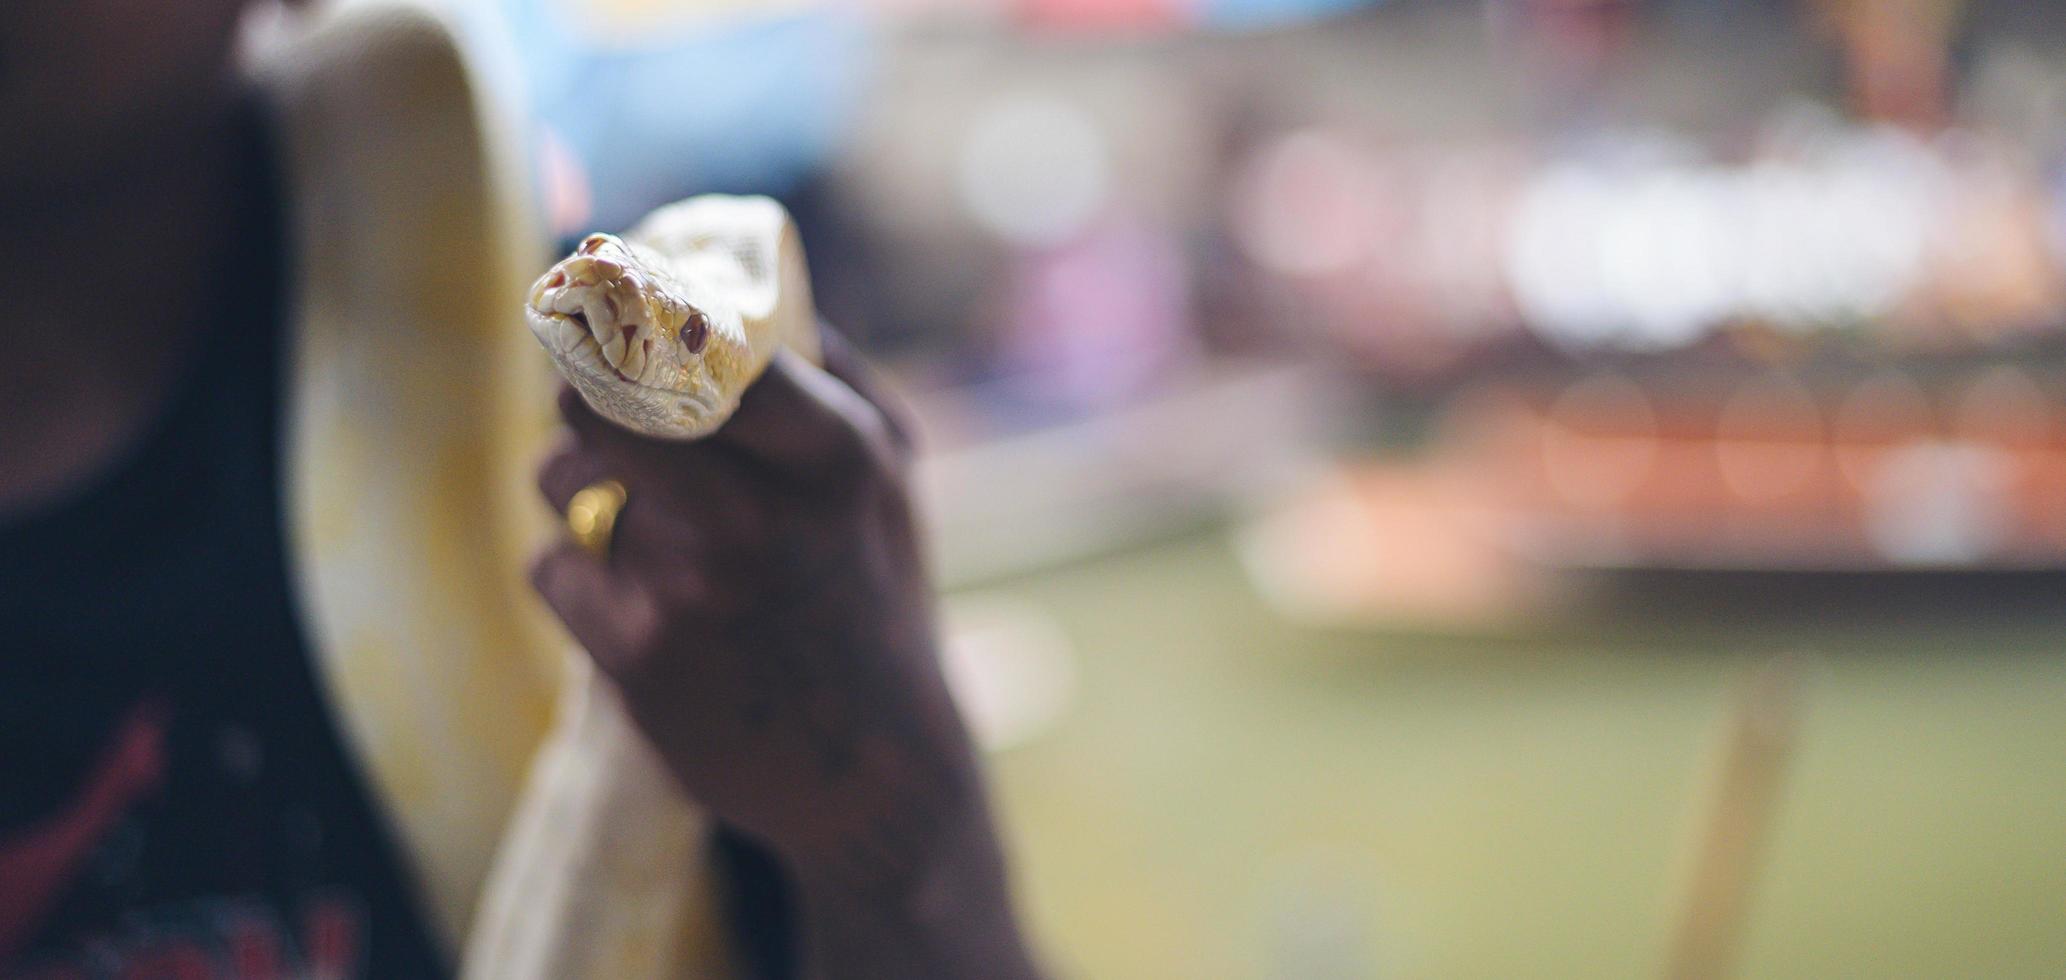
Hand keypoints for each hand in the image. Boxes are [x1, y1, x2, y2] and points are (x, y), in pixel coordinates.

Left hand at [530, 331, 1039, 976]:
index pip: (699, 338)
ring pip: (559, 481)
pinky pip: (551, 567)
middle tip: (589, 404)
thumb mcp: (888, 477)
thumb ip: (827, 375)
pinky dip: (576, 576)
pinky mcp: (638, 658)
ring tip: (631, 520)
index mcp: (831, 453)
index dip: (634, 314)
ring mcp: (692, 590)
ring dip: (576, 489)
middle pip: (592, 402)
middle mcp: (758, 514)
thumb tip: (727, 281)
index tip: (608, 302)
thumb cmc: (874, 600)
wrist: (876, 775)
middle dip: (579, 397)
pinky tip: (631, 600)